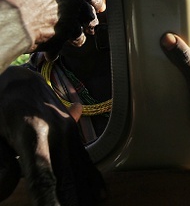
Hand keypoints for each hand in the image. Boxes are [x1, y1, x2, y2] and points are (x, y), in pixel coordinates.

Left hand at [0, 66, 104, 204]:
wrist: (16, 77)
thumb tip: (6, 193)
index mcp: (32, 133)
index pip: (43, 176)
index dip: (50, 200)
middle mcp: (57, 132)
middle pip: (68, 178)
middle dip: (71, 201)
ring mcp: (69, 130)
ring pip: (80, 170)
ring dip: (83, 193)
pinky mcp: (74, 131)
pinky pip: (85, 159)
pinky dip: (91, 179)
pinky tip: (99, 194)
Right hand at [1, 0, 103, 58]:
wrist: (9, 14)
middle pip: (89, 7)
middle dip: (88, 15)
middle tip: (88, 20)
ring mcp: (75, 15)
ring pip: (84, 26)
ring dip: (79, 32)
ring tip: (75, 36)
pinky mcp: (68, 35)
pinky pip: (70, 41)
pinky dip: (64, 45)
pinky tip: (56, 49)